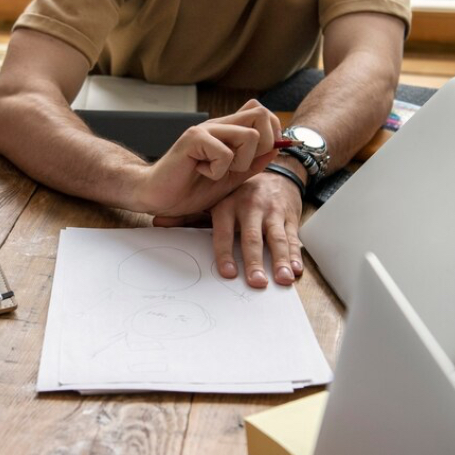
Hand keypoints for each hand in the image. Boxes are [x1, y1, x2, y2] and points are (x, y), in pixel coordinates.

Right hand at [132, 100, 279, 216]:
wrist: (157, 196)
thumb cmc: (189, 188)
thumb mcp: (230, 178)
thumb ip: (252, 164)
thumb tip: (276, 148)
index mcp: (227, 132)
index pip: (261, 113)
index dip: (273, 133)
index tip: (262, 156)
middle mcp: (218, 125)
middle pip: (260, 114)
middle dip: (264, 145)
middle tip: (242, 165)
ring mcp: (205, 130)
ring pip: (249, 136)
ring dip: (240, 162)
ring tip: (218, 172)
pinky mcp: (193, 139)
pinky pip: (225, 153)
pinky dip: (217, 171)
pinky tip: (201, 172)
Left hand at [155, 166, 304, 287]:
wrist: (274, 172)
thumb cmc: (238, 194)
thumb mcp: (214, 201)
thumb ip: (189, 216)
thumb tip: (158, 223)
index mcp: (228, 205)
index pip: (224, 232)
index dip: (225, 252)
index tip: (228, 273)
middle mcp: (251, 207)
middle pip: (252, 238)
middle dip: (255, 261)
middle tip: (256, 282)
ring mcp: (272, 211)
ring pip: (277, 238)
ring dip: (280, 260)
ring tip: (282, 279)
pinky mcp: (289, 216)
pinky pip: (293, 237)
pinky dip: (296, 254)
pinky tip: (296, 270)